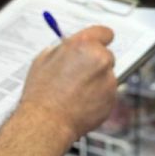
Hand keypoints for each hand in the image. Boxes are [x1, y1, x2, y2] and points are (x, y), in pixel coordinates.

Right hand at [18, 26, 117, 144]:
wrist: (47, 122)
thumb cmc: (42, 93)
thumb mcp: (44, 59)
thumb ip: (63, 49)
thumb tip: (70, 47)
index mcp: (83, 44)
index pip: (104, 33)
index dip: (100, 39)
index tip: (100, 43)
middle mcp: (99, 59)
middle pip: (106, 55)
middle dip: (95, 63)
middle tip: (79, 74)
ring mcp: (108, 79)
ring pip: (106, 76)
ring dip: (96, 81)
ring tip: (75, 92)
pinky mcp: (112, 98)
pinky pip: (107, 93)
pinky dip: (98, 97)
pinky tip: (81, 102)